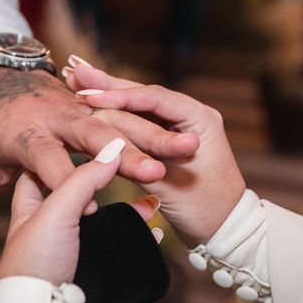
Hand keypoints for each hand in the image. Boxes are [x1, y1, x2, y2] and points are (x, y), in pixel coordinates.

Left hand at [0, 66, 196, 269]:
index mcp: (23, 134)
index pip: (48, 160)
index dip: (68, 183)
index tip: (94, 212)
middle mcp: (53, 119)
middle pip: (92, 134)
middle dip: (126, 153)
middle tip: (157, 171)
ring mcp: (74, 109)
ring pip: (116, 122)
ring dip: (150, 137)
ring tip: (185, 150)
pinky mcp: (89, 108)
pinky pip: (123, 114)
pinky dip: (150, 125)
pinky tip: (176, 139)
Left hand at [0, 138, 160, 283]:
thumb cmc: (35, 263)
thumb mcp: (55, 212)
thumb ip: (82, 180)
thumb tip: (112, 150)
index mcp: (30, 204)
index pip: (49, 164)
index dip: (72, 150)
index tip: (102, 137)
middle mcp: (49, 222)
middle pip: (83, 190)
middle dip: (111, 179)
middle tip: (136, 166)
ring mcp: (70, 245)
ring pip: (105, 217)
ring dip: (129, 207)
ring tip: (153, 198)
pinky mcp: (90, 267)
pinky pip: (118, 244)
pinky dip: (137, 234)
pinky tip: (154, 228)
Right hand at [65, 64, 244, 245]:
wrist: (224, 228)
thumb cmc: (203, 209)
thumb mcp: (167, 183)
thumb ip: (137, 159)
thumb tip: (101, 141)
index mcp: (200, 119)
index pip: (155, 98)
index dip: (120, 95)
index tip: (90, 95)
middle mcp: (192, 114)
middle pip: (144, 95)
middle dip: (109, 86)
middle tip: (78, 74)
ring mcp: (181, 124)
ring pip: (139, 104)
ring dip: (110, 94)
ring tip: (78, 80)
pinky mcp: (170, 135)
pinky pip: (141, 119)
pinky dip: (117, 111)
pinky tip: (92, 101)